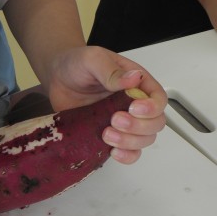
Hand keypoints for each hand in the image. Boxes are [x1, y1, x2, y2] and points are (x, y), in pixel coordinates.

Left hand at [45, 46, 167, 163]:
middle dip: (139, 127)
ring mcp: (125, 123)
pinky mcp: (113, 136)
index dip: (152, 108)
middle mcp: (135, 104)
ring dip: (130, 142)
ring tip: (107, 134)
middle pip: (155, 123)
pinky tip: (114, 151)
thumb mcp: (93, 59)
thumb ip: (112, 70)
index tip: (134, 108)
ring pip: (144, 140)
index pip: (159, 99)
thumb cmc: (77, 65)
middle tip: (115, 119)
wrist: (57, 79)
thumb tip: (134, 78)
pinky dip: (127, 156)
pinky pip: (130, 153)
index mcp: (137, 84)